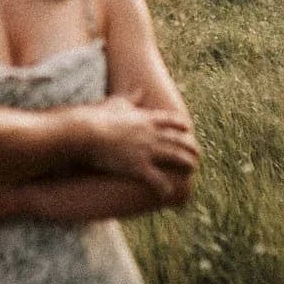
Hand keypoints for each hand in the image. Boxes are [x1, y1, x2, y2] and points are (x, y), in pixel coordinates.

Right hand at [76, 93, 198, 197]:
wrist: (86, 132)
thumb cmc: (98, 116)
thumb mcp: (117, 102)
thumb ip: (131, 96)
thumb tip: (139, 89)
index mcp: (147, 118)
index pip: (172, 121)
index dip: (183, 126)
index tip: (189, 130)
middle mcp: (151, 134)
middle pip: (180, 140)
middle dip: (191, 148)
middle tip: (196, 155)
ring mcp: (147, 150)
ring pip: (176, 157)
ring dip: (186, 164)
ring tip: (191, 170)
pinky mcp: (138, 166)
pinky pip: (157, 179)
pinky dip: (164, 187)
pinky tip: (168, 193)